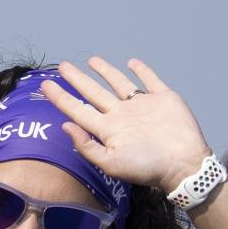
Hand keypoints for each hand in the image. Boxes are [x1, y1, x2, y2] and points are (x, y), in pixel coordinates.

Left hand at [40, 57, 210, 194]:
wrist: (182, 163)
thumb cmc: (146, 167)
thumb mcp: (111, 163)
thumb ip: (87, 146)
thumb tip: (65, 126)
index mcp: (108, 130)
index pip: (78, 110)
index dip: (61, 98)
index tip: (45, 85)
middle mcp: (121, 116)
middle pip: (94, 93)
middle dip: (77, 80)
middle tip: (62, 66)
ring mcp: (141, 106)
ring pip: (118, 84)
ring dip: (105, 71)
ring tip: (91, 61)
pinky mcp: (162, 97)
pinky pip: (148, 80)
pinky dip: (140, 70)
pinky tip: (132, 63)